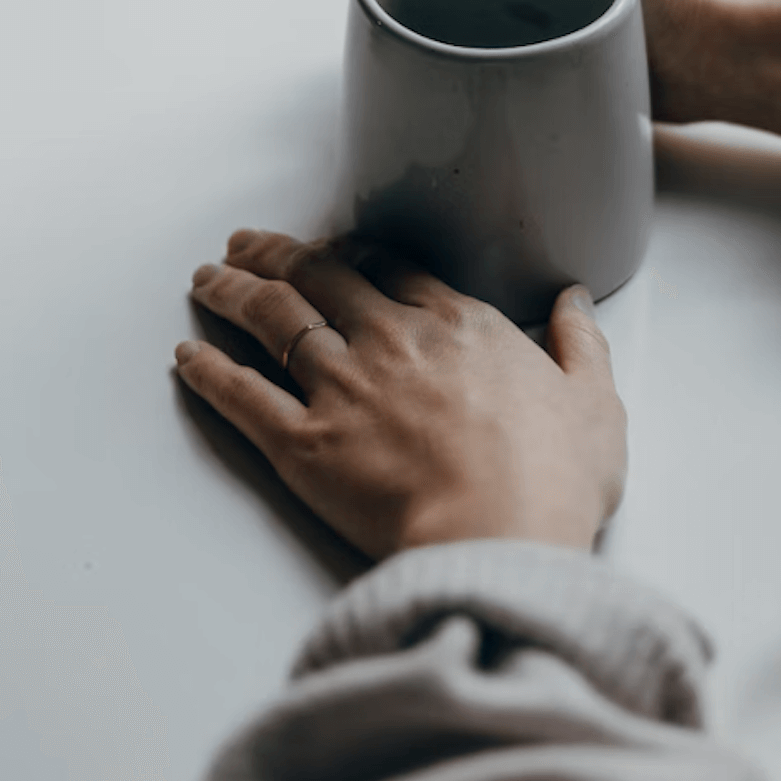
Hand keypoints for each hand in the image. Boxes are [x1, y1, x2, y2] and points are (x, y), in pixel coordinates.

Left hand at [176, 229, 625, 560]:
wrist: (500, 538)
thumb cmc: (553, 481)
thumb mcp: (595, 404)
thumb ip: (580, 345)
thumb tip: (574, 302)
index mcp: (458, 326)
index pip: (390, 268)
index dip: (351, 252)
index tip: (330, 246)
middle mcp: (390, 341)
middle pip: (319, 278)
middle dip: (277, 253)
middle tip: (246, 242)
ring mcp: (342, 388)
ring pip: (273, 320)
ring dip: (233, 293)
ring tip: (207, 277)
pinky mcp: (303, 444)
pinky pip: (242, 396)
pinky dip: (209, 372)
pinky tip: (186, 356)